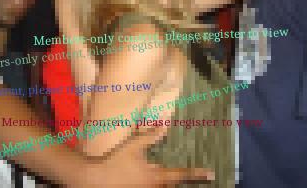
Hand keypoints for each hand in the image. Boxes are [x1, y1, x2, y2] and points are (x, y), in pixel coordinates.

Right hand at [75, 128, 214, 186]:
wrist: (96, 177)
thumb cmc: (116, 159)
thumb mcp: (133, 144)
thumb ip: (150, 135)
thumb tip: (165, 125)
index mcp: (155, 175)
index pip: (180, 174)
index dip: (196, 174)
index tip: (210, 173)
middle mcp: (152, 186)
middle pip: (170, 184)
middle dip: (174, 178)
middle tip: (178, 170)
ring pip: (159, 186)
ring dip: (160, 180)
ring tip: (145, 170)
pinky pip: (148, 187)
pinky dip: (150, 181)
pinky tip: (136, 176)